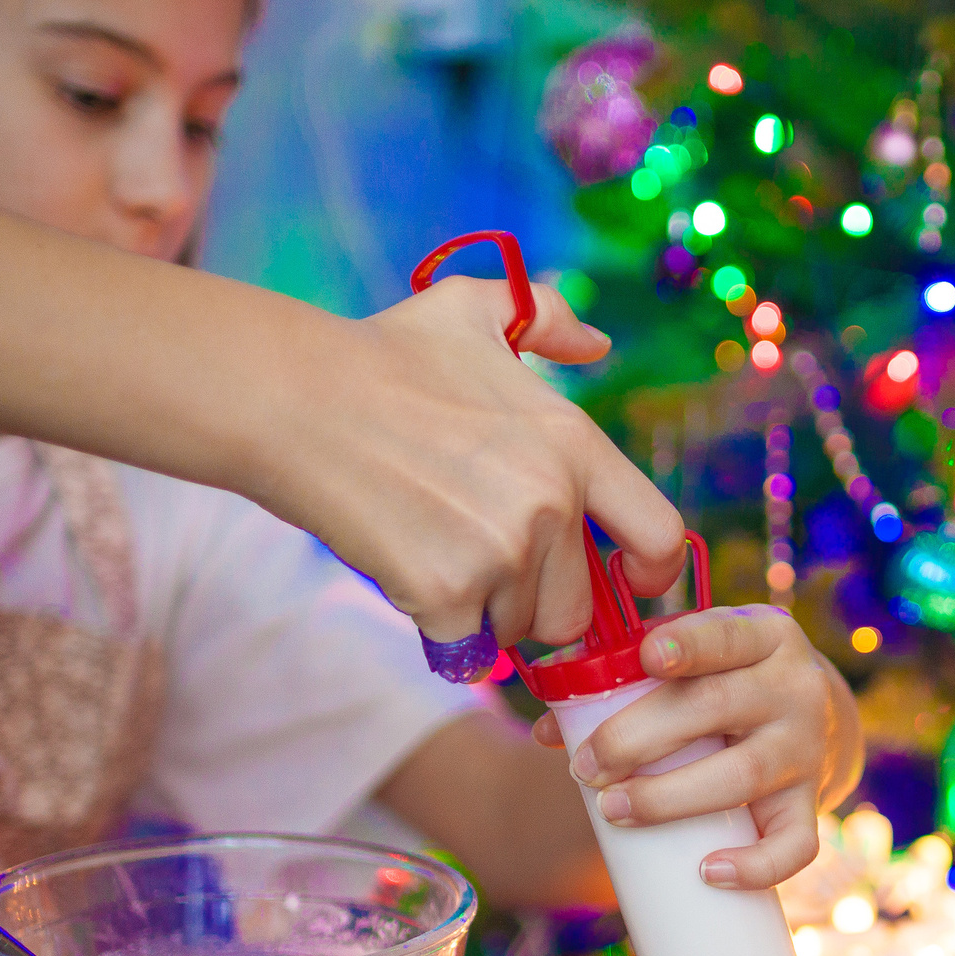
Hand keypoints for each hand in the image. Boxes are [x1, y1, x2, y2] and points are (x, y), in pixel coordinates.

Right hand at [270, 275, 683, 647]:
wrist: (295, 398)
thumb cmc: (381, 354)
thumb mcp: (474, 309)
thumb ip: (549, 320)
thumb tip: (598, 344)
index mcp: (575, 443)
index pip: (659, 534)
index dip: (651, 572)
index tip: (627, 581)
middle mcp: (552, 502)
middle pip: (576, 607)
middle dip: (535, 600)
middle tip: (479, 556)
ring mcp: (502, 551)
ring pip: (517, 629)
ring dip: (483, 610)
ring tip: (432, 545)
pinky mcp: (448, 592)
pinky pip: (464, 645)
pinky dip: (438, 625)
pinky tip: (404, 568)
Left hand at [534, 606, 861, 889]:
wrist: (822, 719)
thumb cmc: (732, 681)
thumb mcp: (699, 661)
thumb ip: (630, 680)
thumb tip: (547, 732)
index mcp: (765, 637)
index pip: (727, 635)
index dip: (689, 645)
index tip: (647, 657)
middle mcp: (793, 689)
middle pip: (715, 708)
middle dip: (639, 737)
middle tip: (586, 766)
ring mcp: (805, 749)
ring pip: (742, 777)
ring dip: (669, 797)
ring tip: (612, 810)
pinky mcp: (811, 803)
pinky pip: (795, 844)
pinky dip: (756, 865)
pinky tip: (708, 871)